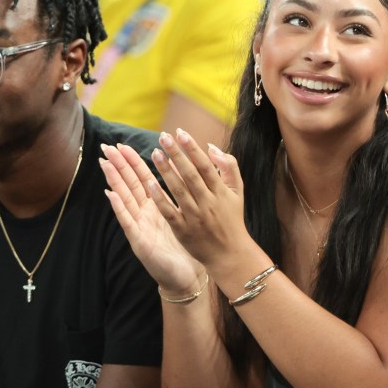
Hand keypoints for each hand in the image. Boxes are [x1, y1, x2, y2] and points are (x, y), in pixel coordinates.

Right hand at [100, 141, 204, 294]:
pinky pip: (128, 221)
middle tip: (106, 146)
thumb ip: (177, 195)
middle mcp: (144, 214)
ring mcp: (139, 227)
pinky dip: (119, 208)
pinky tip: (111, 194)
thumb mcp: (181, 215)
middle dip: (118, 165)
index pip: (141, 178)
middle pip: (129, 184)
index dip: (132, 161)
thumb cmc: (185, 246)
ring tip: (105, 163)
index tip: (122, 144)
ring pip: (124, 198)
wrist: (186, 276)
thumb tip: (179, 171)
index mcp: (156, 206)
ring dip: (114, 180)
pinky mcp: (139, 242)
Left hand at [148, 129, 252, 270]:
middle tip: (163, 137)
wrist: (229, 254)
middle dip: (177, 154)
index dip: (192, 149)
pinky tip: (150, 183)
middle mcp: (208, 203)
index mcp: (221, 192)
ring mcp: (195, 217)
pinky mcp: (183, 231)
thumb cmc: (232, 219)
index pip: (206, 166)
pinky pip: (170, 212)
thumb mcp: (237, 192)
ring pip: (179, 191)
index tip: (180, 133)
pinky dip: (161, 198)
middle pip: (191, 175)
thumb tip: (211, 147)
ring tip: (155, 153)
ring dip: (166, 171)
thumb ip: (229, 167)